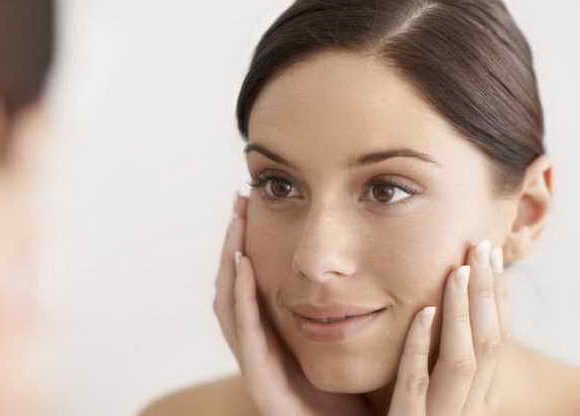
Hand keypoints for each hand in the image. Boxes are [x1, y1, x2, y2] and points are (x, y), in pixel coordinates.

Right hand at [213, 191, 509, 415]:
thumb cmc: (361, 391)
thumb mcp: (354, 336)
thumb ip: (353, 300)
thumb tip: (372, 252)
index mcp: (276, 337)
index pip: (251, 282)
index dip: (249, 243)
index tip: (255, 202)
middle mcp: (260, 349)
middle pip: (232, 286)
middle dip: (232, 242)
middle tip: (240, 199)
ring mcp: (257, 365)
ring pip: (229, 304)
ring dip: (230, 261)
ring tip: (237, 223)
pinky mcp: (262, 382)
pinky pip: (245, 332)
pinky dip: (241, 296)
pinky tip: (246, 263)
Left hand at [387, 240, 507, 414]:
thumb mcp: (428, 396)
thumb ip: (437, 365)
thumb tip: (441, 314)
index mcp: (473, 401)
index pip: (495, 344)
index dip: (498, 300)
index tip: (492, 258)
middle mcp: (466, 411)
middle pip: (488, 346)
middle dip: (488, 295)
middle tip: (482, 246)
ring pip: (463, 363)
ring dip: (463, 313)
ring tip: (459, 270)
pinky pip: (415, 386)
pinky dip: (421, 347)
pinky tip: (423, 313)